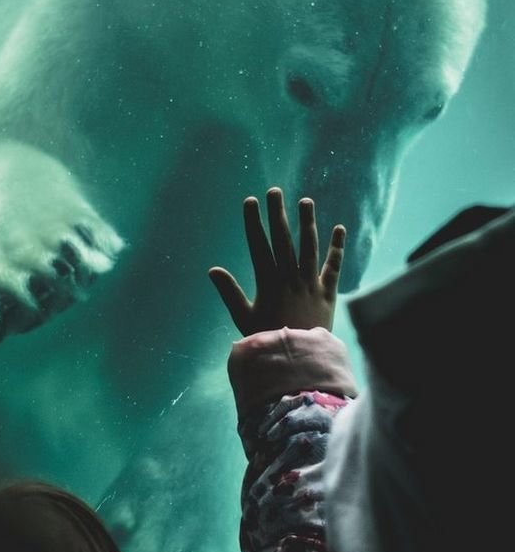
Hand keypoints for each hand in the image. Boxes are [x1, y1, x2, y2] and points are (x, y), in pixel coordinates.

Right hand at [208, 188, 344, 335]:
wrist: (298, 360)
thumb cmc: (267, 340)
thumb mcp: (243, 318)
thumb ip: (229, 293)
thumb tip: (213, 270)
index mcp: (268, 282)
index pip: (259, 245)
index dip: (254, 222)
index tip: (250, 202)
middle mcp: (290, 278)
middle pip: (284, 239)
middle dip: (278, 213)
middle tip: (275, 191)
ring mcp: (310, 283)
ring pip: (309, 247)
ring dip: (307, 223)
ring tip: (306, 201)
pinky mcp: (327, 292)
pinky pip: (333, 267)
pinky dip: (337, 248)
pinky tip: (339, 229)